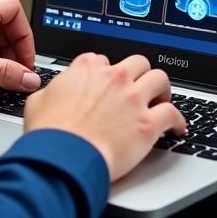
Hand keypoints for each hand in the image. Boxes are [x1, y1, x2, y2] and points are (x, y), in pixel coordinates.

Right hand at [23, 53, 185, 181]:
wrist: (64, 157)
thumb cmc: (50, 134)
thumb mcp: (37, 102)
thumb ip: (50, 91)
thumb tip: (50, 93)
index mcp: (86, 69)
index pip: (102, 60)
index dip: (105, 73)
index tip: (106, 84)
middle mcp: (113, 78)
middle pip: (137, 62)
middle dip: (139, 73)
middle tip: (139, 87)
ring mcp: (133, 99)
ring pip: (160, 79)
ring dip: (162, 89)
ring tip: (161, 99)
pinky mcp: (147, 124)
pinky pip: (173, 113)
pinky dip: (178, 120)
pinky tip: (177, 127)